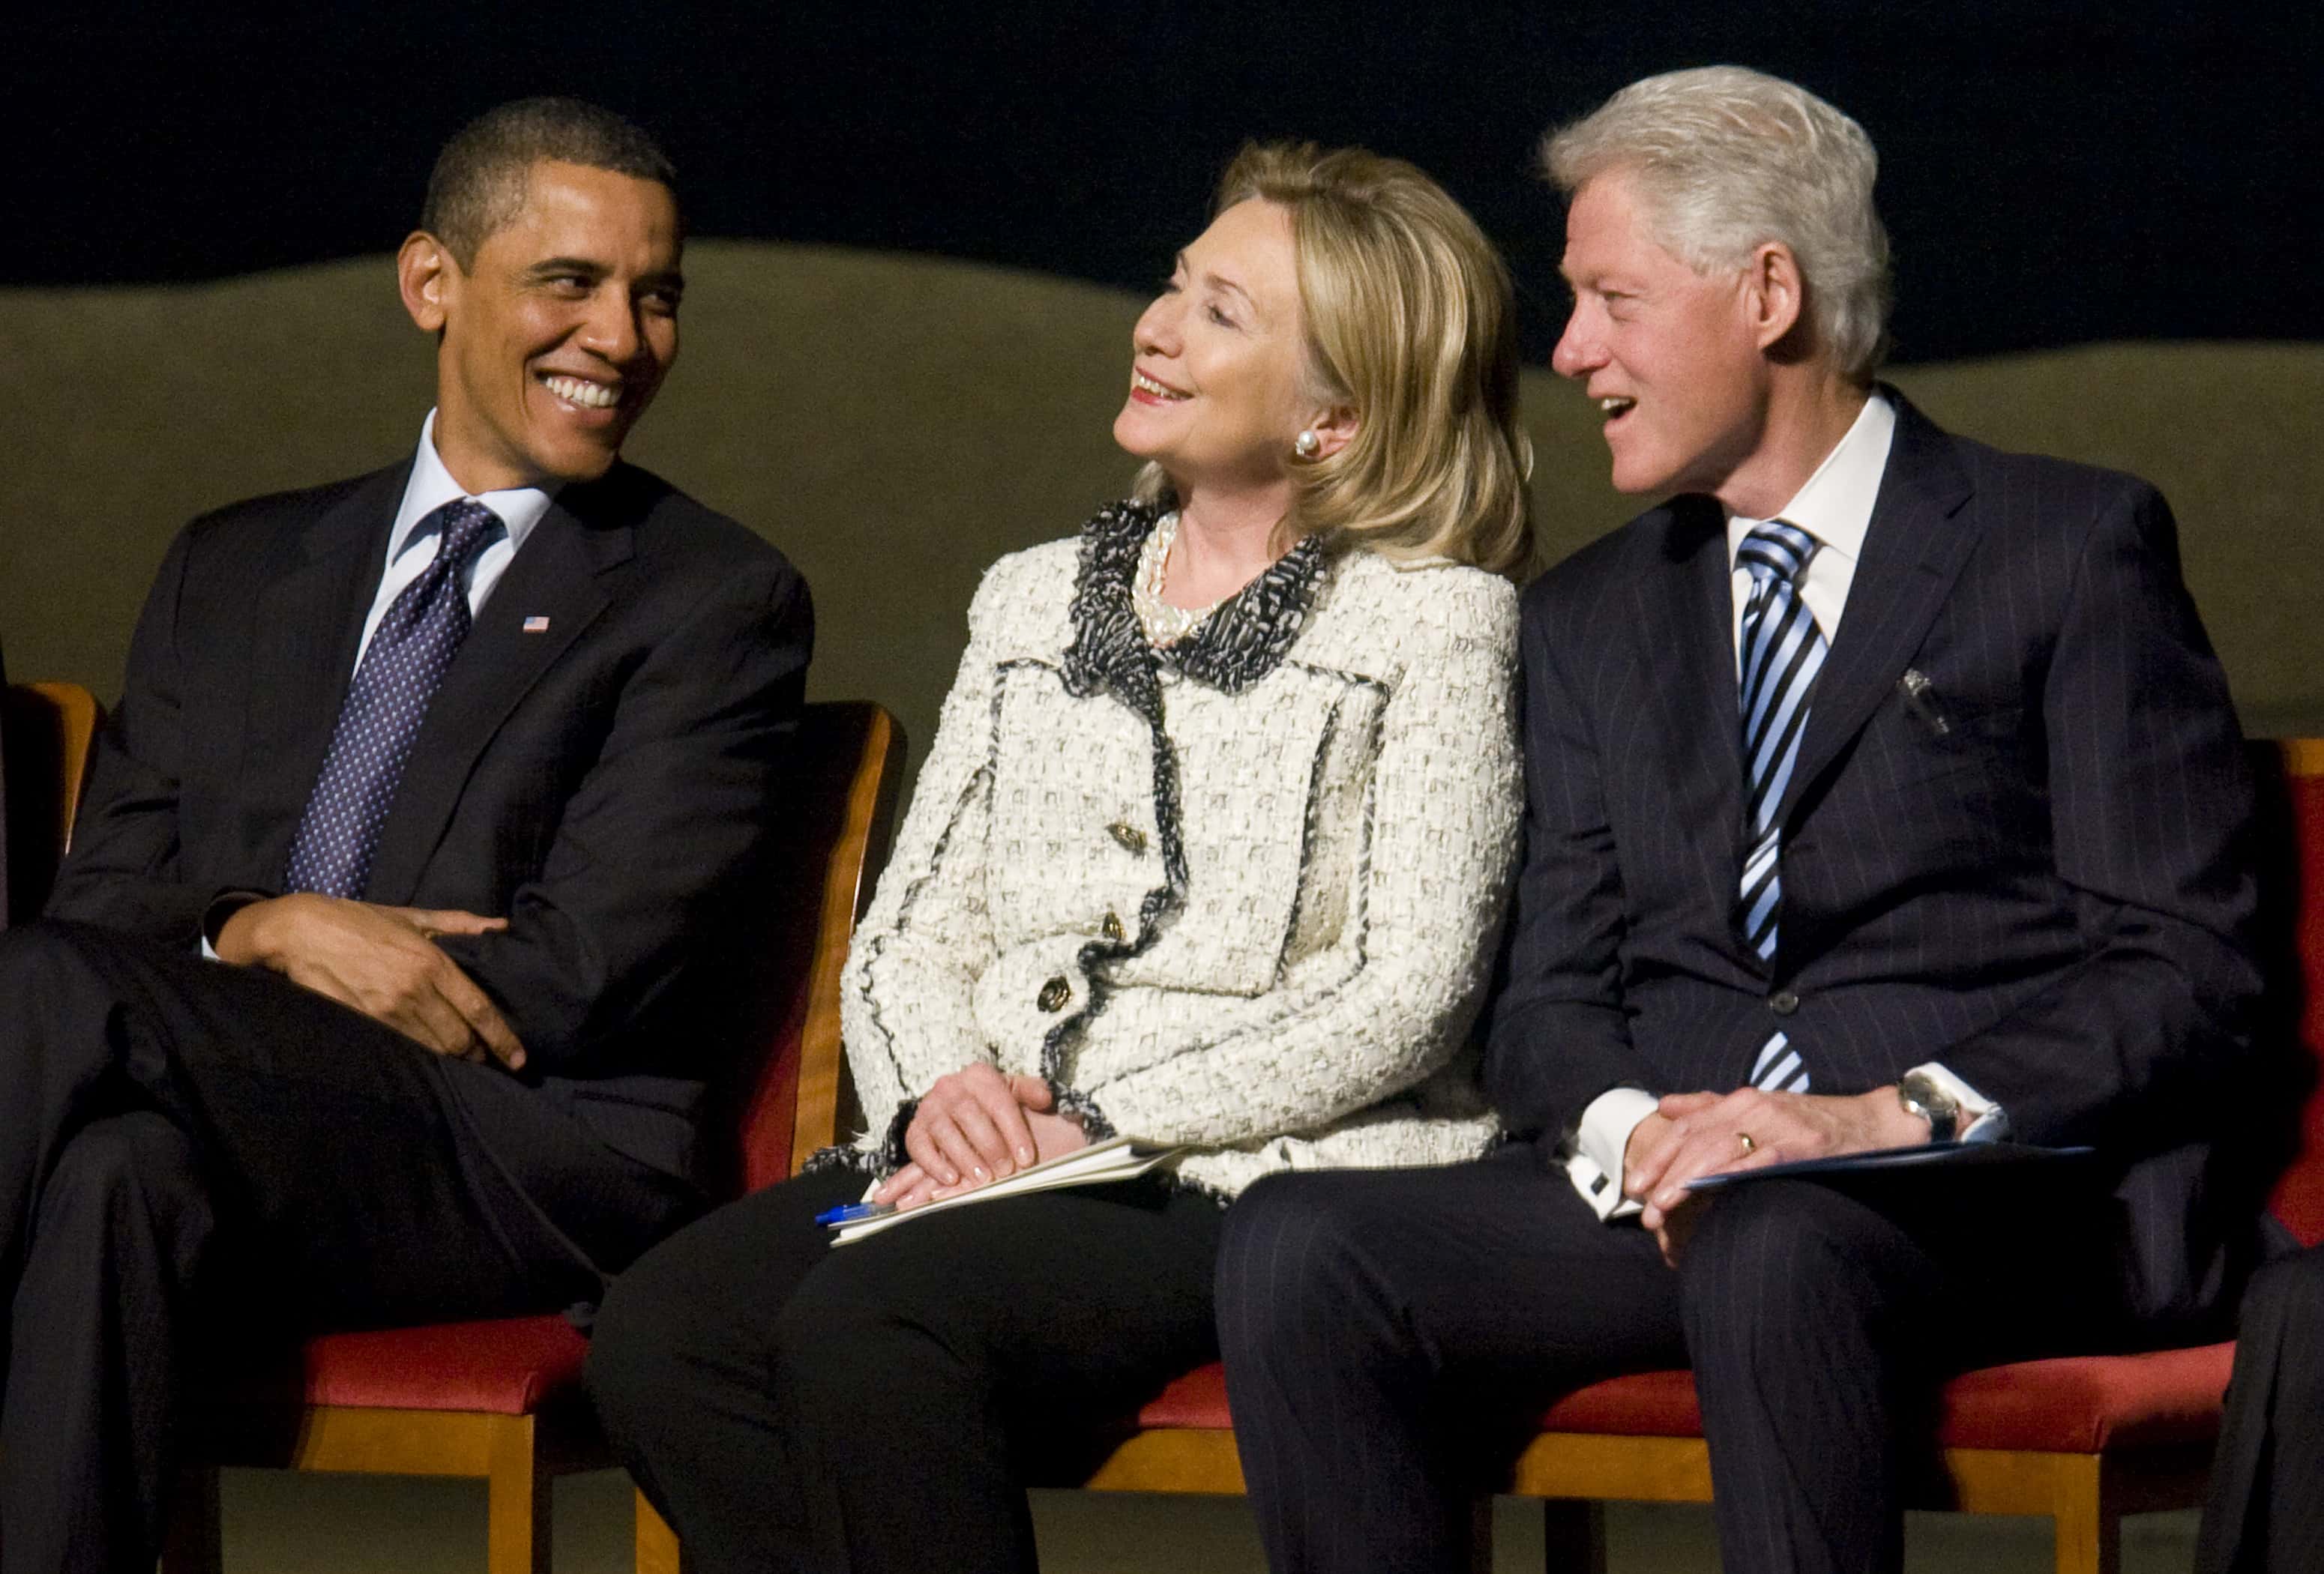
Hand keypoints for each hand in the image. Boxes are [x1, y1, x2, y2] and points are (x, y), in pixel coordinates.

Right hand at [215, 894, 523, 1068]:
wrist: (303, 932)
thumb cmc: (361, 921)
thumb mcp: (413, 916)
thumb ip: (460, 924)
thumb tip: (500, 926)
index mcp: (432, 962)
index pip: (478, 1009)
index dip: (502, 1038)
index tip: (518, 1058)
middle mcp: (415, 990)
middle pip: (459, 1038)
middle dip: (478, 1054)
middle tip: (490, 1061)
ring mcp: (388, 1010)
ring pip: (433, 1048)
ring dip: (452, 1059)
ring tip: (464, 1061)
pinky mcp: (365, 1023)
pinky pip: (403, 1048)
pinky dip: (421, 1056)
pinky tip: (429, 1057)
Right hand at [893, 1063, 1057, 1192]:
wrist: (952, 1105)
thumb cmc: (990, 1104)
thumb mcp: (1013, 1092)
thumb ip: (1031, 1093)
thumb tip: (1045, 1099)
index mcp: (979, 1076)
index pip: (999, 1102)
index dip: (1014, 1131)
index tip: (1026, 1157)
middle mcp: (951, 1087)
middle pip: (970, 1115)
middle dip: (990, 1146)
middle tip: (1005, 1171)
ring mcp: (929, 1108)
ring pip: (945, 1131)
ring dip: (964, 1157)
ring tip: (982, 1178)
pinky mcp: (914, 1130)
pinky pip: (919, 1147)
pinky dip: (934, 1165)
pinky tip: (951, 1179)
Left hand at [1622, 1087, 1926, 1263]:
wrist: (1876, 1124)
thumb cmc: (1814, 1123)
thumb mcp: (1759, 1110)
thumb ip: (1711, 1107)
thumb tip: (1666, 1105)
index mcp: (1741, 1101)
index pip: (1687, 1127)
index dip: (1658, 1156)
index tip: (1635, 1185)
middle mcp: (1754, 1107)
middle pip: (1696, 1141)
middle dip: (1665, 1175)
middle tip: (1645, 1210)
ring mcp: (1778, 1124)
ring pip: (1719, 1150)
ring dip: (1687, 1181)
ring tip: (1665, 1208)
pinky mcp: (1802, 1144)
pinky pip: (1758, 1160)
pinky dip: (1731, 1175)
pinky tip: (1710, 1193)